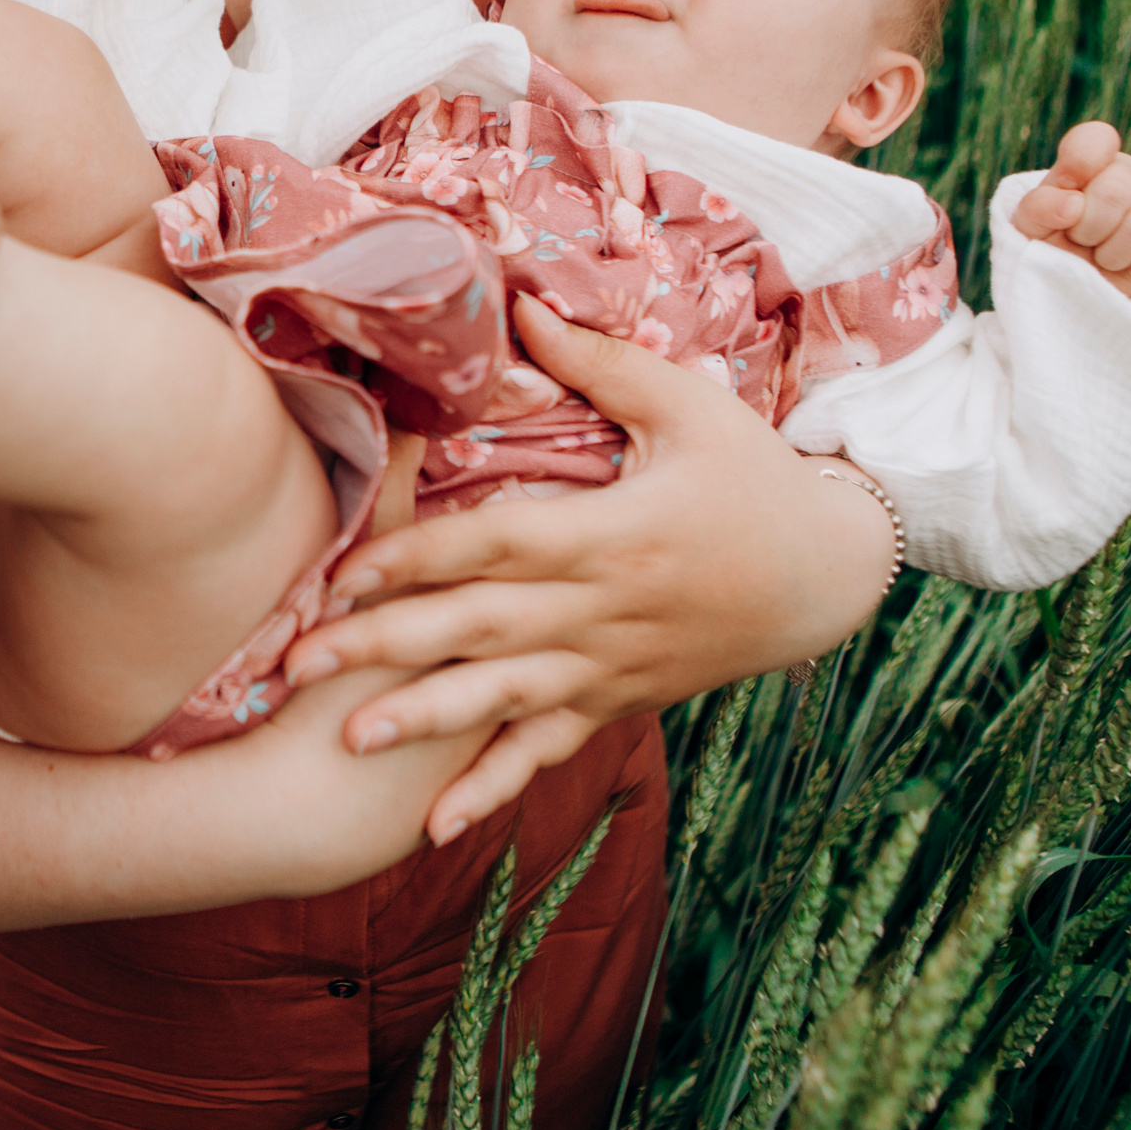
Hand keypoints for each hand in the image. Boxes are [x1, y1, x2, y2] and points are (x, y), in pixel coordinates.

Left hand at [280, 294, 896, 843]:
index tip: (342, 570)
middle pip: (478, 630)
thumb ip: (601, 361)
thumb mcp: (691, 406)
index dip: (418, 558)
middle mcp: (606, 611)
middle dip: (385, 649)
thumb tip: (521, 303)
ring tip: (347, 742)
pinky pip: (549, 750)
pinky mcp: (619, 702)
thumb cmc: (757, 477)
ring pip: (503, 700)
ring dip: (424, 723)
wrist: (831, 577)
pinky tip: (436, 826)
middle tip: (299, 665)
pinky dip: (494, 788)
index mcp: (615, 534)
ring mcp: (611, 666)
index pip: (498, 546)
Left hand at [1010, 121, 1130, 296]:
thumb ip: (1039, 208)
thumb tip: (1071, 204)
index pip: (1094, 139)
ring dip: (1113, 254)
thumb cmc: (1060, 247)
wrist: (1093, 285)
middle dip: (1089, 228)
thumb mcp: (1034, 228)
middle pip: (1116, 189)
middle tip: (1083, 240)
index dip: (1079, 163)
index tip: (1069, 192)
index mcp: (1090, 161)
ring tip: (1105, 256)